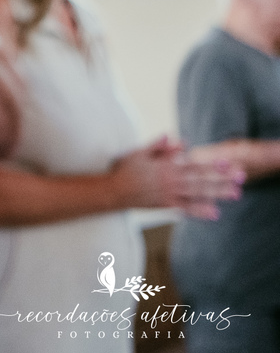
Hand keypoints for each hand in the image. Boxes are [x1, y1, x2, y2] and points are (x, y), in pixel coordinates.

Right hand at [110, 137, 243, 218]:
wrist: (112, 191)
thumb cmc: (125, 169)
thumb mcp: (138, 152)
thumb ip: (158, 146)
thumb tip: (178, 139)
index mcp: (165, 166)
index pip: (193, 165)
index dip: (211, 164)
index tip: (227, 163)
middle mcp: (170, 181)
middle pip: (200, 180)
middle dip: (222, 179)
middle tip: (241, 178)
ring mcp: (168, 194)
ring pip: (197, 194)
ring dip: (217, 194)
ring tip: (235, 194)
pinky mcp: (165, 205)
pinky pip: (186, 209)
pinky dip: (200, 211)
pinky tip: (214, 213)